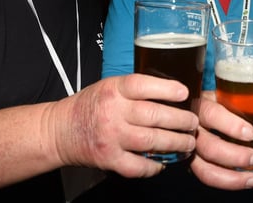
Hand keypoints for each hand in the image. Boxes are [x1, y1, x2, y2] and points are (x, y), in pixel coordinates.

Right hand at [51, 74, 197, 177]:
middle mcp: (112, 113)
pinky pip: (138, 166)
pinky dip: (155, 166)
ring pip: (151, 141)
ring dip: (176, 143)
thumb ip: (135, 88)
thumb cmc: (90, 105)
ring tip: (188, 142)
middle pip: (153, 115)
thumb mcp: (109, 86)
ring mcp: (110, 138)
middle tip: (193, 123)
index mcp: (113, 90)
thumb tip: (173, 91)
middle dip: (180, 120)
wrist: (59, 130)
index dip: (166, 89)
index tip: (184, 93)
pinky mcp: (108, 159)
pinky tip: (165, 162)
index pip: (142, 86)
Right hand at [189, 91, 252, 189]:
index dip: (231, 125)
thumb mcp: (219, 93)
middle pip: (209, 147)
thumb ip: (235, 98)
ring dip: (232, 177)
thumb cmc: (211, 101)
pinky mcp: (189, 162)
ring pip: (205, 170)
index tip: (250, 134)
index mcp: (198, 105)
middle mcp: (189, 129)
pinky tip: (244, 180)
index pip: (211, 114)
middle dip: (235, 157)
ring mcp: (187, 148)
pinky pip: (207, 176)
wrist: (188, 109)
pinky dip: (227, 182)